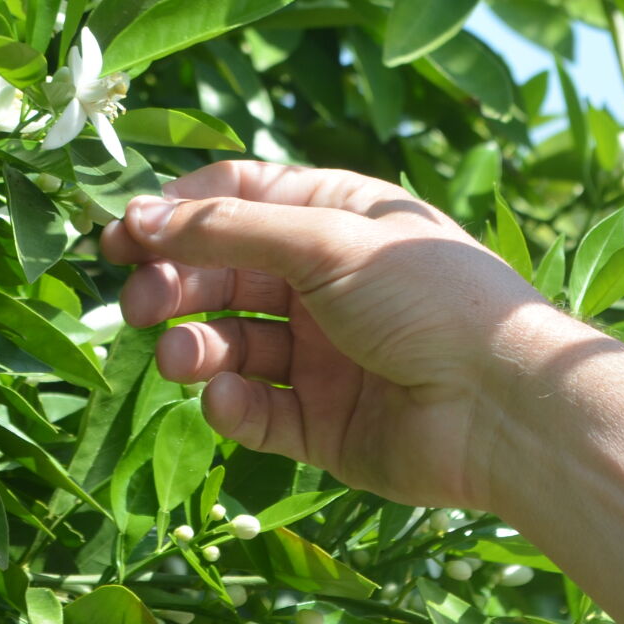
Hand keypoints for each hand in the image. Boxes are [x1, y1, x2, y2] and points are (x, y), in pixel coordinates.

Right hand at [100, 161, 563, 510]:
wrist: (503, 408)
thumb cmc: (428, 299)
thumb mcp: (327, 240)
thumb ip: (228, 229)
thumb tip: (137, 216)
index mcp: (337, 219)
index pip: (238, 199)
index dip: (176, 213)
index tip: (119, 236)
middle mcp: (326, 283)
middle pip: (223, 273)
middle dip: (176, 283)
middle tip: (140, 303)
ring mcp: (322, 356)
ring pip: (230, 344)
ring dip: (194, 346)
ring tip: (181, 356)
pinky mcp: (322, 424)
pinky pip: (255, 411)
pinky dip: (230, 405)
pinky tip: (224, 398)